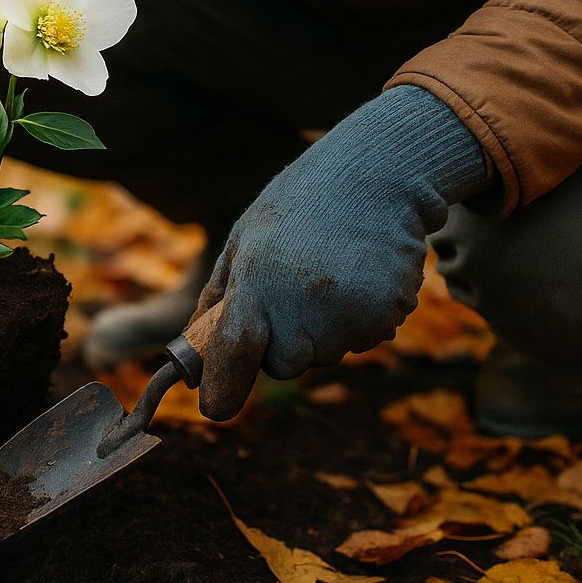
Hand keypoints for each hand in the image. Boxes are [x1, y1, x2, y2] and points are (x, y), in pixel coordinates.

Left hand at [187, 85, 489, 419]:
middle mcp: (303, 304)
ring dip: (319, 330)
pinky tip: (356, 276)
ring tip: (327, 273)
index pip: (233, 354)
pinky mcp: (387, 317)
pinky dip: (354, 321)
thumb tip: (194, 358)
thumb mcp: (243, 239)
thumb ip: (217, 301)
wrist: (378, 175)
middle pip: (281, 366)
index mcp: (259, 281)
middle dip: (278, 343)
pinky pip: (359, 342)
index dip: (221, 388)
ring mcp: (350, 315)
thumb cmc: (299, 204)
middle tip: (289, 290)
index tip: (213, 407)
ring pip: (323, 356)